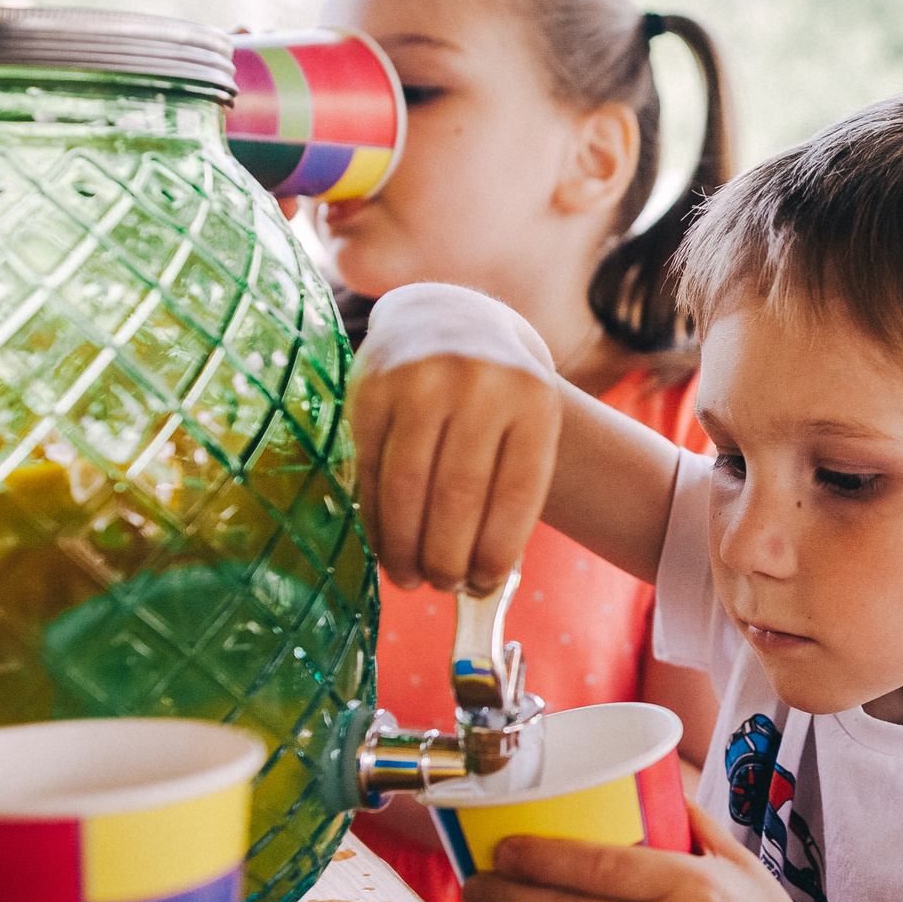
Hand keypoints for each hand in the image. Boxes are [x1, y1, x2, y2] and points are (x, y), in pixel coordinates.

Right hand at [353, 352, 558, 593]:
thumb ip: (509, 483)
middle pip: (458, 495)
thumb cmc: (495, 388)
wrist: (447, 315)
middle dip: (447, 556)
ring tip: (411, 579)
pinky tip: (385, 543)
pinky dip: (376, 518)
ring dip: (406, 546)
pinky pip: (370, 469)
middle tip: (442, 586)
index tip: (482, 585)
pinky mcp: (372, 387)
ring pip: (408, 487)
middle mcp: (478, 383)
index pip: (514, 492)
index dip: (495, 550)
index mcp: (532, 397)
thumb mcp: (524, 419)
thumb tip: (480, 577)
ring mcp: (420, 379)